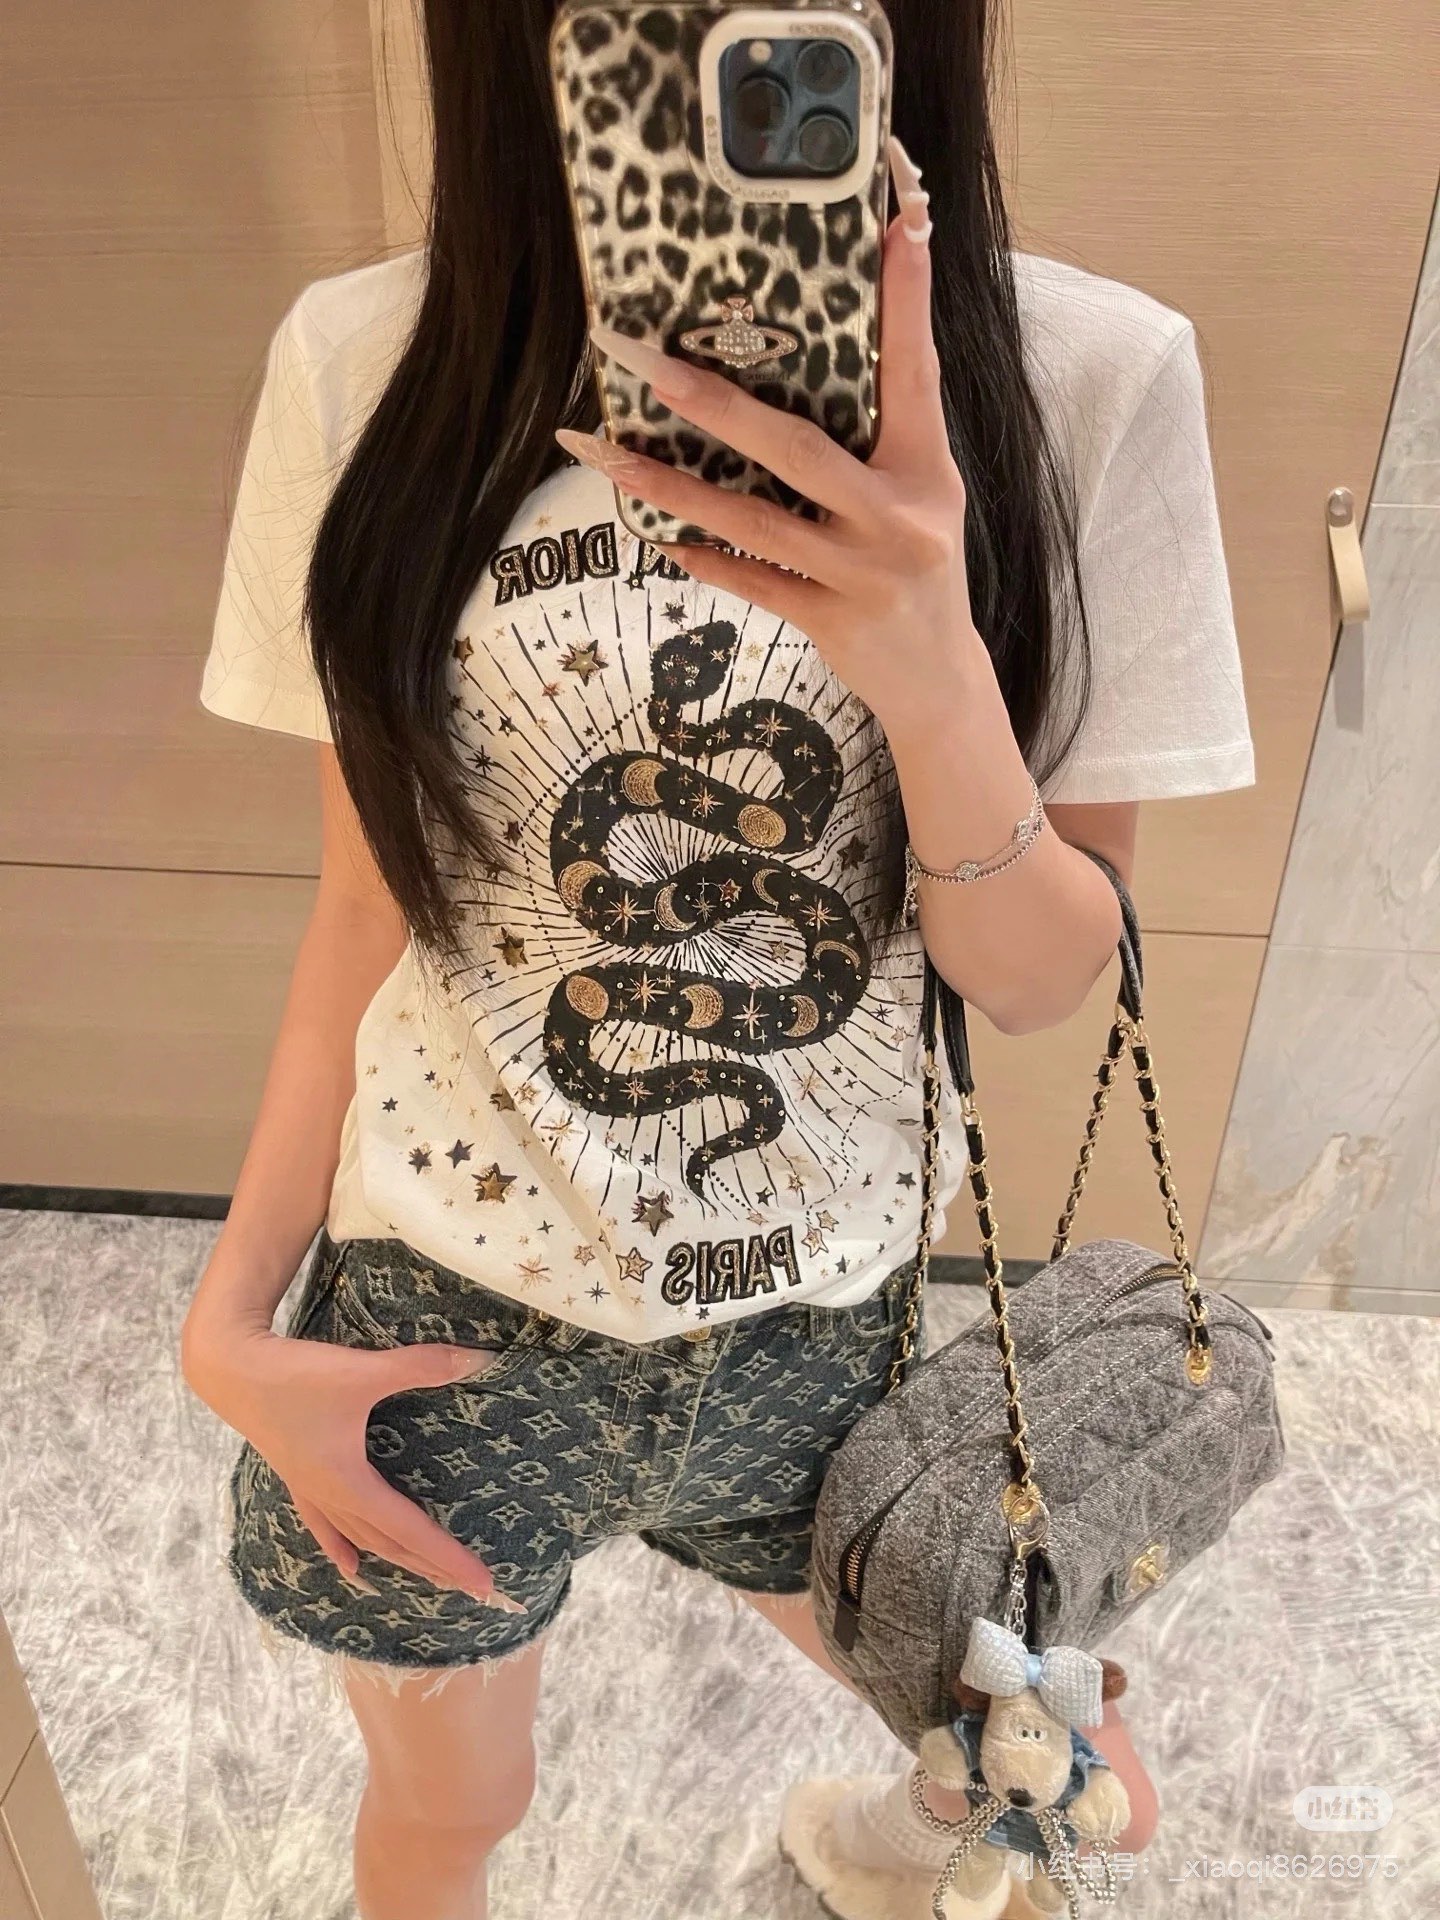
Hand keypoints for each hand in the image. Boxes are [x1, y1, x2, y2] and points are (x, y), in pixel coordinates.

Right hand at [181, 1311, 524, 1611]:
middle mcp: (329, 1495)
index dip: (449, 1556)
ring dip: (396, 1557)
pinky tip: (349, 1566)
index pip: (410, 1530)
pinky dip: (340, 1545)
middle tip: (473, 1589)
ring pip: (360, 1537)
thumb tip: (481, 1360)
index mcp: (348, 1483)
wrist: (230, 1367)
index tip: (485, 1584)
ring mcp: (310, 1488)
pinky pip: (324, 1523)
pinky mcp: (297, 1473)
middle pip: (389, 1543)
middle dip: (432, 1566)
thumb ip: (421, 1366)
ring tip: (428, 1580)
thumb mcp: (362, 1371)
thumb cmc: (294, 1374)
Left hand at [556, 136, 982, 741]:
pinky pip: (753, 582)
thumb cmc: (922, 568)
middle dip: (714, 403)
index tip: (901, 221)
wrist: (939, 681)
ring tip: (605, 453)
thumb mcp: (928, 492)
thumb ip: (890, 428)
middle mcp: (896, 517)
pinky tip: (658, 536)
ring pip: (754, 520)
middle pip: (796, 449)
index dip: (908, 300)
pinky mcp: (830, 622)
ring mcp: (860, 573)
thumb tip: (836, 346)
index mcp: (927, 469)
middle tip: (644, 362)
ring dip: (672, 485)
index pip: (916, 371)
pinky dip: (706, 557)